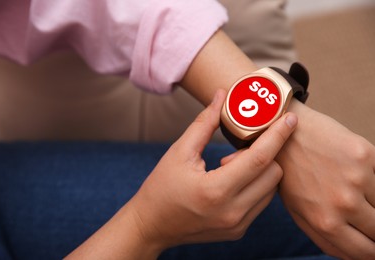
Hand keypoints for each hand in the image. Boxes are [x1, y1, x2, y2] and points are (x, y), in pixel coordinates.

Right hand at [129, 89, 297, 252]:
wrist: (151, 225)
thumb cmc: (161, 187)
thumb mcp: (179, 152)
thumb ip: (204, 123)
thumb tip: (221, 96)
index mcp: (215, 190)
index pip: (259, 159)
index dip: (277, 135)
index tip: (290, 119)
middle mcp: (232, 212)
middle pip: (273, 174)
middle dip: (264, 154)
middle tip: (236, 151)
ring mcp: (237, 225)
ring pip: (271, 189)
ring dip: (260, 170)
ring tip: (229, 168)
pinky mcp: (238, 230)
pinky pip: (261, 202)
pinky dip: (255, 185)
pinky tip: (232, 181)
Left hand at [277, 100, 374, 258]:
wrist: (285, 133)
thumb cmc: (290, 175)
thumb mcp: (297, 211)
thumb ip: (325, 237)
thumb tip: (354, 256)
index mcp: (325, 223)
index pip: (367, 253)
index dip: (372, 249)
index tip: (371, 240)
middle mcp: (344, 205)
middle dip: (374, 228)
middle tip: (364, 215)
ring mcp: (358, 180)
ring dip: (374, 203)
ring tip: (355, 191)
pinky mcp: (367, 156)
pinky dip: (374, 181)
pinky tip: (358, 175)